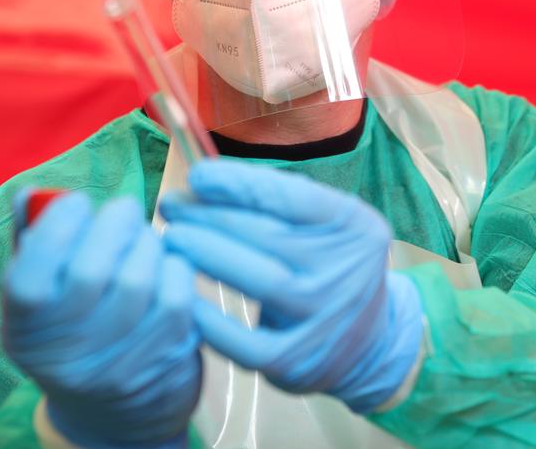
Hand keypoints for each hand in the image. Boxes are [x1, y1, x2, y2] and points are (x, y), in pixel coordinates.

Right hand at [2, 192, 198, 447]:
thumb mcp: (42, 297)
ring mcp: (115, 364)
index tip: (78, 203)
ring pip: (138, 279)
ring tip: (143, 240)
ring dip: (146, 244)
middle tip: (123, 210)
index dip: (57, 227)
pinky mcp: (162, 362)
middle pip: (90, 272)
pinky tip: (165, 267)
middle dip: (113, 224)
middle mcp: (64, 355)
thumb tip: (29, 193)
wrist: (117, 413)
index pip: (30, 276)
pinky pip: (176, 296)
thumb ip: (33, 242)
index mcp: (26, 330)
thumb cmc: (75, 328)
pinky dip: (175, 268)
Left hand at [160, 159, 424, 413]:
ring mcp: (323, 320)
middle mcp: (347, 272)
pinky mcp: (294, 361)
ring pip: (258, 280)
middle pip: (270, 235)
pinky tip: (181, 292)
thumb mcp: (326, 224)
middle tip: (172, 204)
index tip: (198, 175)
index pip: (294, 197)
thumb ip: (280, 200)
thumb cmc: (326, 264)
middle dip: (211, 215)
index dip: (240, 183)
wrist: (364, 342)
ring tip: (173, 237)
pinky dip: (207, 316)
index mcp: (355, 228)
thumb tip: (204, 181)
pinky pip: (241, 339)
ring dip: (206, 254)